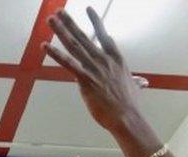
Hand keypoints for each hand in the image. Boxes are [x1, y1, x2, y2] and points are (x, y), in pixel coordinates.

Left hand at [44, 8, 145, 133]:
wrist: (127, 116)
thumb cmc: (130, 105)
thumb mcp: (134, 88)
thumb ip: (135, 82)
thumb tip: (142, 83)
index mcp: (116, 59)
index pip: (104, 35)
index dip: (96, 22)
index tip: (89, 9)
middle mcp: (104, 59)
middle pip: (83, 37)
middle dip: (70, 23)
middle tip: (59, 11)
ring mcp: (94, 68)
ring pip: (74, 45)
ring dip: (61, 31)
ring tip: (50, 19)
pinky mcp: (85, 79)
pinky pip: (68, 63)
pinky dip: (55, 53)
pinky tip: (45, 45)